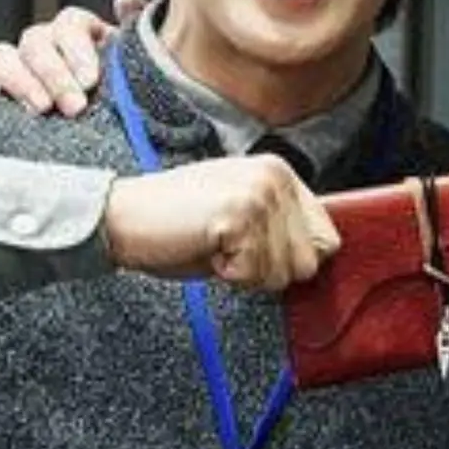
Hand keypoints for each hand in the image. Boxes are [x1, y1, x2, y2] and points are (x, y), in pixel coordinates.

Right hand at [0, 0, 145, 116]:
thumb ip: (135, 34)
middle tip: (74, 106)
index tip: (91, 80)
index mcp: (78, 34)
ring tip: (41, 110)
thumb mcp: (135, 71)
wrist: (108, 138)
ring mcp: (15, 64)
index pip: (70, 24)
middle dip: (54, 74)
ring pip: (3, 54)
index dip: (78, 49)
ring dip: (20, 80)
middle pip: (36, 42)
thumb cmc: (120, 102)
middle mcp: (43, 44)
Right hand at [104, 151, 340, 290]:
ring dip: (246, 273)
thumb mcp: (241, 216)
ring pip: (282, 274)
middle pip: (308, 263)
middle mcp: (276, 177)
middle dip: (267, 270)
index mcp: (280, 173)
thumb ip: (280, 228)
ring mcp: (260, 195)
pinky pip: (253, 275)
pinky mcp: (240, 216)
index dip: (291, 259)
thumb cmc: (177, 222)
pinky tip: (204, 247)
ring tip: (214, 245)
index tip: (254, 251)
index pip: (326, 239)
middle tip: (228, 248)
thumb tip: (318, 258)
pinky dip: (226, 275)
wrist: (122, 216)